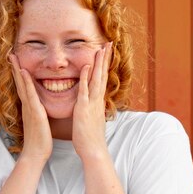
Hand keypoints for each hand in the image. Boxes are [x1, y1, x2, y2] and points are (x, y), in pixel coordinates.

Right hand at [9, 53, 52, 162]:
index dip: (20, 75)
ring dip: (17, 70)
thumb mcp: (39, 124)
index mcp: (29, 108)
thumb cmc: (39, 142)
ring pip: (22, 85)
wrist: (36, 154)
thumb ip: (38, 115)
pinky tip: (24, 72)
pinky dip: (26, 83)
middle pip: (19, 83)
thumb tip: (40, 110)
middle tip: (11, 54)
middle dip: (15, 68)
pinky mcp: (34, 112)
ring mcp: (29, 108)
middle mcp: (27, 106)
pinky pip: (30, 94)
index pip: (24, 88)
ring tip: (13, 57)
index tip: (17, 63)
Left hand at [71, 41, 111, 158]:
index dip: (104, 65)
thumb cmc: (90, 138)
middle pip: (102, 75)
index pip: (102, 79)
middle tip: (109, 42)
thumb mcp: (92, 120)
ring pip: (96, 79)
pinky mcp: (83, 109)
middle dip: (105, 58)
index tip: (106, 52)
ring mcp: (91, 104)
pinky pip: (84, 90)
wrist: (93, 151)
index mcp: (98, 102)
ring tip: (101, 47)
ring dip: (98, 63)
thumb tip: (92, 107)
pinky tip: (85, 66)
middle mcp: (97, 100)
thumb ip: (91, 110)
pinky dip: (85, 77)